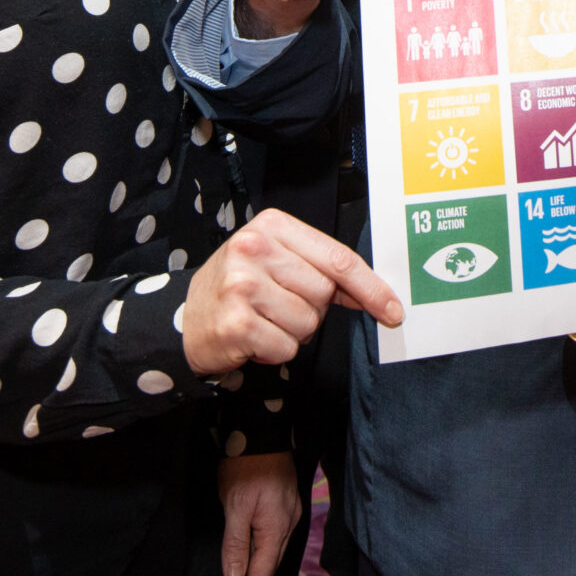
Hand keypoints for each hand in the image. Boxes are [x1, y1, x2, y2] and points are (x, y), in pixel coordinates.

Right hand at [184, 207, 402, 375]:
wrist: (183, 319)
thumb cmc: (239, 287)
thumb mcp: (276, 261)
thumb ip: (321, 269)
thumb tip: (374, 294)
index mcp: (272, 225)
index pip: (338, 258)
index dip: (370, 287)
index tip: (392, 310)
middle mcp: (254, 248)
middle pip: (324, 292)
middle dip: (312, 309)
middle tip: (280, 306)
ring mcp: (243, 285)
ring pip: (308, 322)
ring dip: (294, 331)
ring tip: (264, 320)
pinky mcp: (236, 323)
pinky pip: (287, 347)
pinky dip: (276, 350)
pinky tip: (253, 336)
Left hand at [214, 451, 300, 575]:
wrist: (262, 431)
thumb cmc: (247, 465)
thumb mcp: (235, 504)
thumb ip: (236, 544)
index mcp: (277, 528)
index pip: (261, 575)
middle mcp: (288, 526)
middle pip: (268, 569)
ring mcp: (288, 516)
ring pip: (270, 557)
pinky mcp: (283, 508)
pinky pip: (272, 543)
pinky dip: (256, 558)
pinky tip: (245, 562)